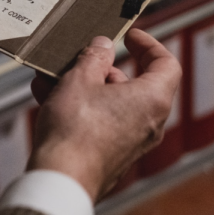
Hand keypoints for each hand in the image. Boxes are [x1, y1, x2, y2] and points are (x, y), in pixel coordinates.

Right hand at [27, 29, 180, 201]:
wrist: (61, 179)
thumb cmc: (75, 129)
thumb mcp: (80, 78)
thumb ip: (94, 57)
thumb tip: (103, 47)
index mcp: (152, 99)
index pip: (166, 64)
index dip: (148, 45)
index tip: (129, 36)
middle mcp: (148, 123)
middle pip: (132, 84)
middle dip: (101, 68)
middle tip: (77, 57)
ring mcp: (130, 143)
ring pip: (110, 104)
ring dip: (82, 87)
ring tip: (51, 77)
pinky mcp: (110, 156)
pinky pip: (99, 123)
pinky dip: (79, 109)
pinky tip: (47, 98)